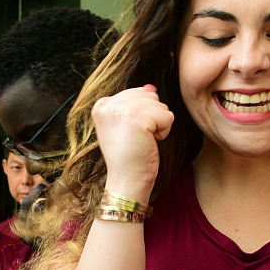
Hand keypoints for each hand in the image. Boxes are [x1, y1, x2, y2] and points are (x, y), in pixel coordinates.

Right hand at [92, 84, 174, 202]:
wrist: (126, 181)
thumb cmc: (129, 157)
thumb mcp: (127, 125)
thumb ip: (136, 103)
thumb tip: (151, 87)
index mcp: (101, 104)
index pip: (138, 92)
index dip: (141, 114)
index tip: (129, 135)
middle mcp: (108, 104)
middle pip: (150, 95)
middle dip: (151, 117)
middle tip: (137, 139)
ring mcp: (122, 110)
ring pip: (160, 105)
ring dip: (158, 125)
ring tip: (142, 141)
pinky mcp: (138, 119)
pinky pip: (167, 116)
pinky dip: (164, 132)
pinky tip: (149, 144)